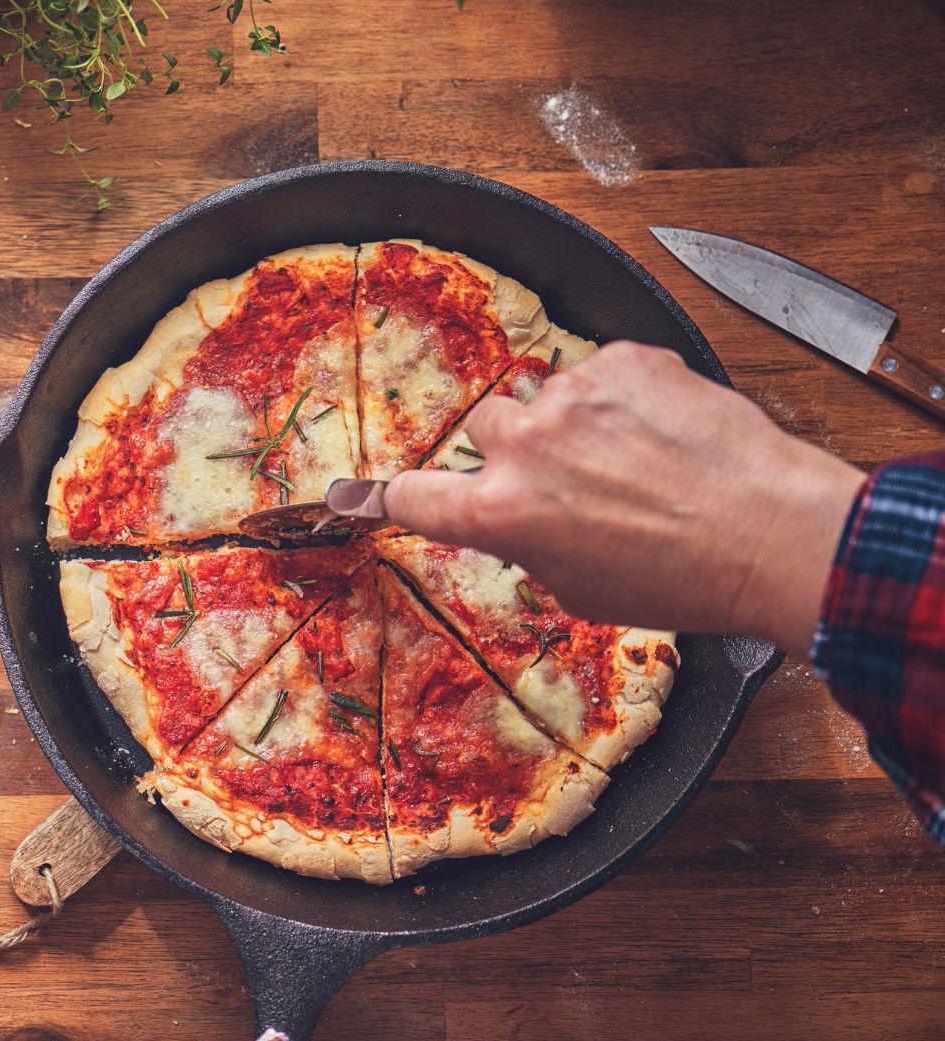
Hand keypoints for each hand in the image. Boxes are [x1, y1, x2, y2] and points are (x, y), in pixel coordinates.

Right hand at [384, 341, 864, 655]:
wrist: (773, 535)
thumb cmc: (683, 579)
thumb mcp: (579, 589)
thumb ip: (528, 543)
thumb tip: (522, 521)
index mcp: (503, 513)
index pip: (412, 494)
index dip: (386, 495)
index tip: (358, 492)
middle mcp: (527, 447)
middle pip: (487, 428)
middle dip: (519, 450)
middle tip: (574, 480)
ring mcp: (577, 396)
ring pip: (549, 396)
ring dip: (576, 421)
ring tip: (636, 459)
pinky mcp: (627, 360)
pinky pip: (604, 370)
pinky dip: (628, 396)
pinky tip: (665, 433)